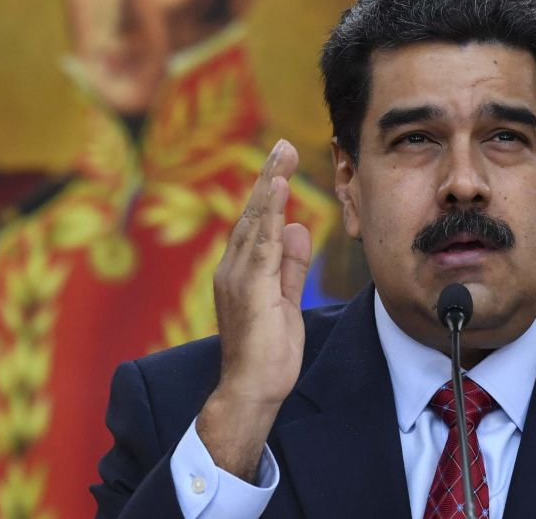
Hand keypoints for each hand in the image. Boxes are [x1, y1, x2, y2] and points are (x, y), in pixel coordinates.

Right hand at [197, 139, 311, 480]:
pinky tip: (278, 191)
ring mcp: (238, 278)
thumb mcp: (286, 301)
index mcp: (243, 271)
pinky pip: (261, 244)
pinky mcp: (249, 289)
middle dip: (269, 176)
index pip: (259, 223)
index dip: (271, 191)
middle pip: (254, 213)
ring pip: (255, 222)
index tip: (284, 161)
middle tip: (283, 144)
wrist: (251, 391)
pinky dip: (270, 215)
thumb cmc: (267, 353)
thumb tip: (300, 229)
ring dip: (269, 186)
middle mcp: (234, 269)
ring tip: (282, 155)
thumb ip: (291, 266)